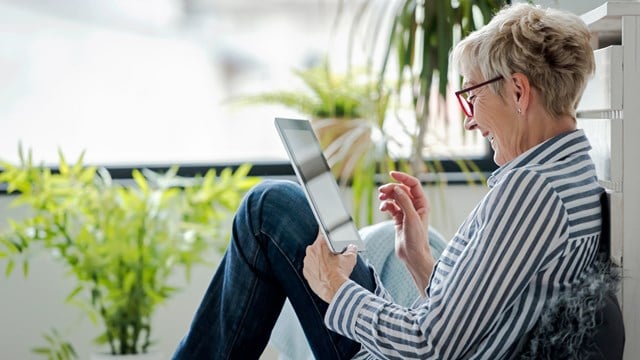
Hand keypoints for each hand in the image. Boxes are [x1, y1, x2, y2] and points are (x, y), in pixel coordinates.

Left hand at [303, 232, 357, 302]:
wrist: (334, 290)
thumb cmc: (341, 273)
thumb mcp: (350, 258)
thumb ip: (351, 248)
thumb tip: (352, 247)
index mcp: (321, 244)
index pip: (323, 232)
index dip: (327, 232)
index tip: (329, 232)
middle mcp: (311, 251)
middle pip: (319, 245)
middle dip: (326, 248)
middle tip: (334, 254)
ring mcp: (307, 262)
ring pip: (314, 256)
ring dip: (320, 258)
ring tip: (330, 265)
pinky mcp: (305, 272)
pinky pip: (311, 266)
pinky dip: (316, 268)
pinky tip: (324, 271)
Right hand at [378, 171, 433, 294]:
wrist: (413, 256)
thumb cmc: (416, 239)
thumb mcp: (411, 218)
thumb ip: (404, 201)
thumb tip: (397, 188)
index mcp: (423, 204)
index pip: (413, 184)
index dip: (403, 177)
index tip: (392, 174)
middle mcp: (415, 206)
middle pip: (402, 190)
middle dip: (392, 188)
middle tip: (382, 191)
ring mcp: (406, 212)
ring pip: (395, 197)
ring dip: (387, 196)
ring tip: (381, 198)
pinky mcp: (399, 219)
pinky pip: (391, 206)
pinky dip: (386, 205)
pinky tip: (383, 208)